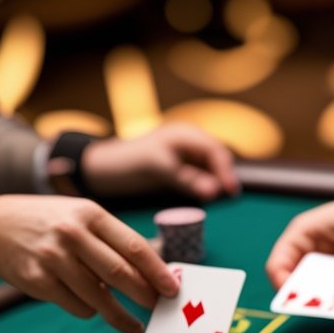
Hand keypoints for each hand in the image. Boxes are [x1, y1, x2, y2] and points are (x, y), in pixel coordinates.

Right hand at [0, 195, 178, 332]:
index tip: (173, 289)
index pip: (134, 246)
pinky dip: (90, 311)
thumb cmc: (51, 223)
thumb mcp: (81, 217)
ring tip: (135, 325)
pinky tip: (93, 307)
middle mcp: (72, 234)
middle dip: (145, 296)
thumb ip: (114, 240)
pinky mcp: (38, 281)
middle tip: (159, 309)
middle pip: (120, 274)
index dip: (157, 272)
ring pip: (100, 298)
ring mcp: (53, 259)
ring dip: (121, 316)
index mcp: (90, 214)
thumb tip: (154, 273)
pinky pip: (78, 307)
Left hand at [80, 123, 238, 201]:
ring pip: (211, 170)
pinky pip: (201, 178)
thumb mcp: (157, 169)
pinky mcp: (182, 170)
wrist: (102, 169)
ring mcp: (186, 156)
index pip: (214, 150)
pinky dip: (205, 187)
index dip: (225, 171)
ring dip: (215, 183)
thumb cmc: (127, 162)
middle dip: (223, 176)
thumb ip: (187, 179)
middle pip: (217, 159)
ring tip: (215, 198)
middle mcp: (189, 142)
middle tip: (228, 197)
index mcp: (184, 134)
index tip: (230, 191)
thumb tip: (214, 192)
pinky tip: (204, 197)